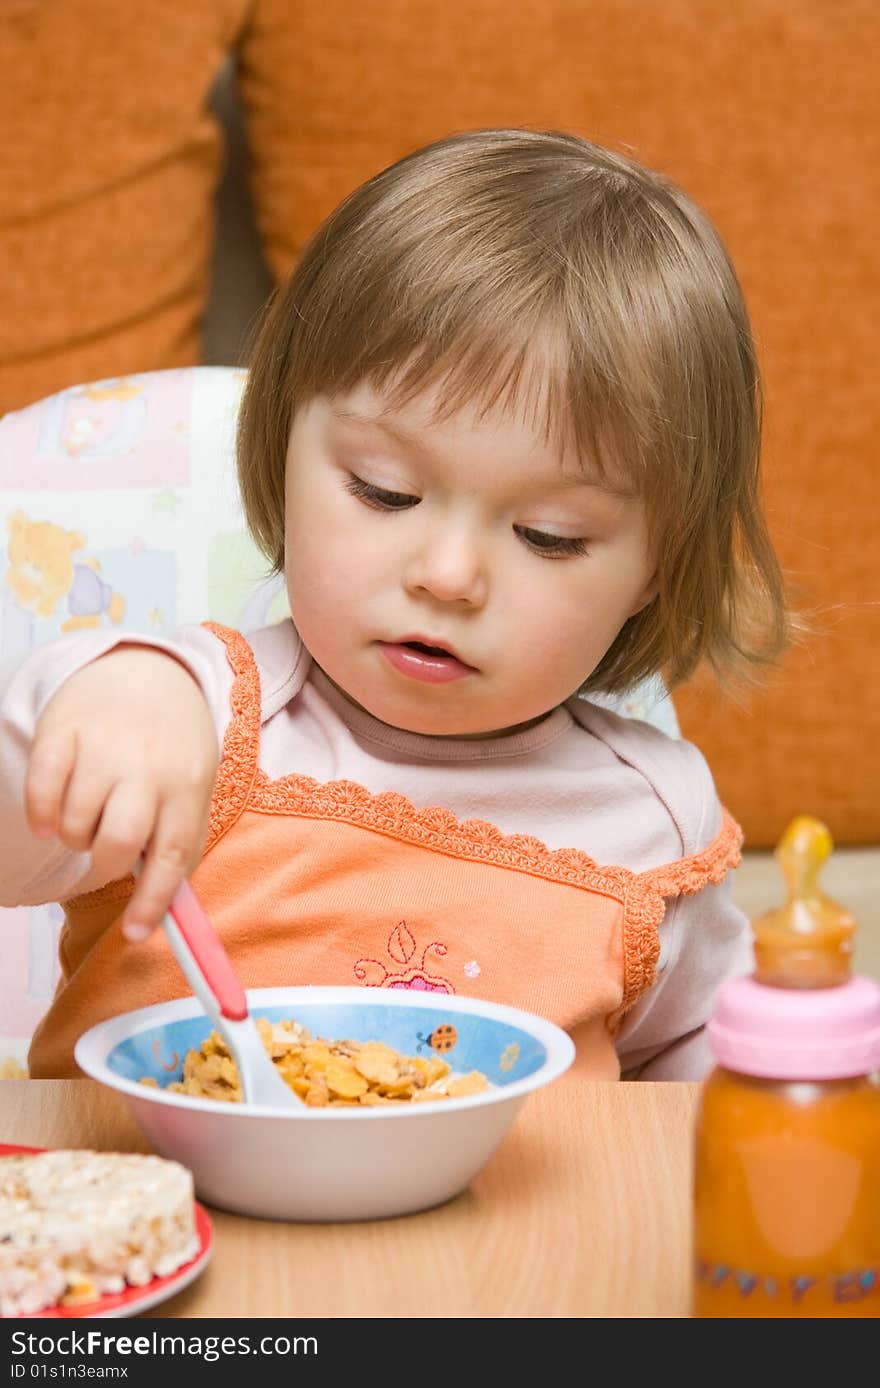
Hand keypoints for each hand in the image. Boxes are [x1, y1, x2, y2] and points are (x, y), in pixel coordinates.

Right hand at [24, 645, 218, 939]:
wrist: (145, 672)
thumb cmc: (172, 748)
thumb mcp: (194, 786)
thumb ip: (181, 840)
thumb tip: (167, 909)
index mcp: (188, 784)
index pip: (173, 853)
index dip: (154, 900)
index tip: (135, 934)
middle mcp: (147, 765)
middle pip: (118, 840)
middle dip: (104, 865)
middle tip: (103, 856)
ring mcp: (103, 746)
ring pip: (76, 821)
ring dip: (73, 837)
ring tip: (84, 820)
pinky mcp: (63, 730)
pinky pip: (41, 790)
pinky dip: (40, 814)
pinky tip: (50, 816)